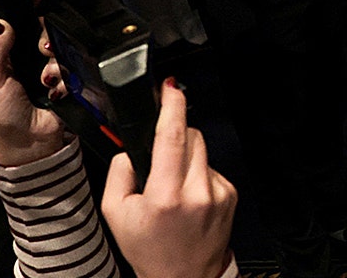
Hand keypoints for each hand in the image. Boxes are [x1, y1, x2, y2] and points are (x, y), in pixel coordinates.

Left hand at [0, 20, 64, 166]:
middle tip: (42, 51)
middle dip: (43, 42)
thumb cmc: (2, 115)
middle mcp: (19, 60)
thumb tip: (2, 21)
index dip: (20, 16)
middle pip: (38, 32)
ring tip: (46, 81)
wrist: (30, 141)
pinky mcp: (60, 78)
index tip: (34, 5)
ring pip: (57, 48)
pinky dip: (64, 78)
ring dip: (54, 64)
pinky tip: (54, 90)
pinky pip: (70, 66)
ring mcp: (40, 69)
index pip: (7, 25)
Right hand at [102, 80, 236, 277]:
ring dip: (186, 157)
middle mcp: (197, 191)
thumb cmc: (148, 248)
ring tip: (173, 187)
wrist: (183, 276)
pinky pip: (211, 167)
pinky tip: (189, 197)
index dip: (173, 107)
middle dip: (175, 136)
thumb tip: (133, 145)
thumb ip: (121, 172)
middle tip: (159, 158)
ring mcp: (218, 192)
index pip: (173, 138)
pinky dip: (198, 174)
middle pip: (191, 137)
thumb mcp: (116, 213)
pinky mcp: (231, 194)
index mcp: (166, 195)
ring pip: (202, 150)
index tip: (171, 88)